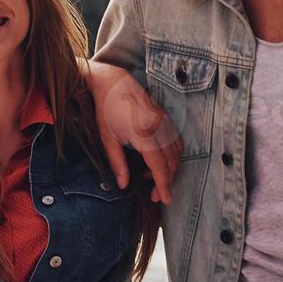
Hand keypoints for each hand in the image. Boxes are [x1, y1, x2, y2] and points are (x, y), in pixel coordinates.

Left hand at [85, 60, 182, 204]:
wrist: (113, 82)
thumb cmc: (106, 109)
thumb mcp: (108, 139)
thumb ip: (118, 164)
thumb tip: (123, 185)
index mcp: (143, 134)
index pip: (159, 166)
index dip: (163, 185)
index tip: (164, 199)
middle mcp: (159, 128)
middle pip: (171, 162)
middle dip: (166, 181)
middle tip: (156, 195)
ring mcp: (165, 122)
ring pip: (176, 153)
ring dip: (169, 169)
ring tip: (151, 178)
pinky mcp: (166, 118)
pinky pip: (176, 142)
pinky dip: (171, 156)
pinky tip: (157, 161)